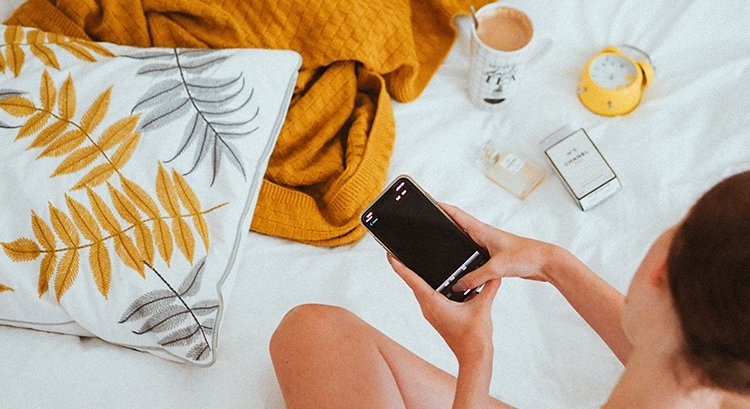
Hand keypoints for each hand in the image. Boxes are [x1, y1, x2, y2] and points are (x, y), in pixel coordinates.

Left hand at [387, 254, 500, 364]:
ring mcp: (432, 313)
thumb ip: (488, 288)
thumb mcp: (482, 307)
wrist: (473, 356)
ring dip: (417, 278)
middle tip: (398, 254)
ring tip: (414, 263)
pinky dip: (429, 287)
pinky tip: (438, 281)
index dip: (400, 267)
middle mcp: (429, 308)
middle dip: (405, 268)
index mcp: (434, 303)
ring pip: (421, 291)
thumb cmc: (474, 337)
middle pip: (413, 284)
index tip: (390, 256)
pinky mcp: (438, 316)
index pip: (412, 281)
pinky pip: (429, 297)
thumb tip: (494, 275)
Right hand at [440, 204, 559, 291]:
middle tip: (429, 223)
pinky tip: (461, 268)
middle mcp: (484, 236)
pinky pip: (474, 257)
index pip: (457, 215)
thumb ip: (475, 277)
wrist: (545, 263)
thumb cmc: (527, 256)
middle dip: (444, 223)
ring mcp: (489, 246)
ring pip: (466, 243)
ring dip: (455, 243)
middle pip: (459, 227)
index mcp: (483, 231)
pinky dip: (466, 260)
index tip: (429, 203)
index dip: (442, 208)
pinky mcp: (494, 257)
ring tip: (440, 243)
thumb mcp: (496, 269)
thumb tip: (458, 285)